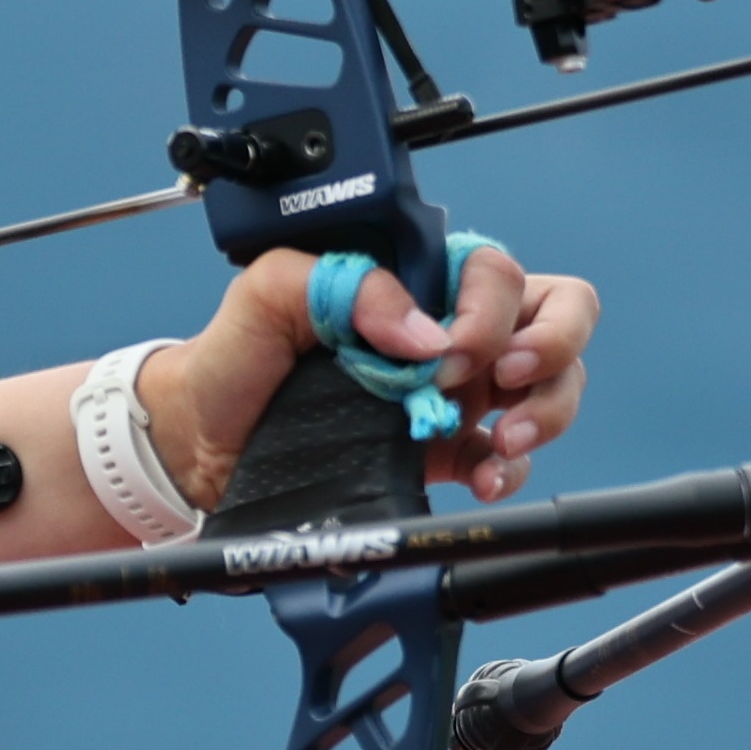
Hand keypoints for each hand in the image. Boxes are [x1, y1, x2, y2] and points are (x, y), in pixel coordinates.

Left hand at [139, 245, 597, 509]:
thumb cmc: (231, 357)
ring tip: (506, 440)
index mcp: (416, 282)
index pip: (498, 273)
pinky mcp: (443, 453)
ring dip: (547, 412)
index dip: (493, 308)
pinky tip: (486, 477)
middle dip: (551, 348)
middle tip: (505, 380)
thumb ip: (347, 283)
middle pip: (554, 319)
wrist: (196, 444)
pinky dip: (512, 469)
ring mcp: (453, 395)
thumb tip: (425, 332)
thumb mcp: (270, 292)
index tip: (450, 349)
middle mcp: (447, 332)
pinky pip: (507, 457)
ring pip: (548, 388)